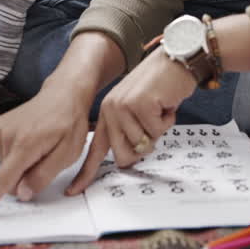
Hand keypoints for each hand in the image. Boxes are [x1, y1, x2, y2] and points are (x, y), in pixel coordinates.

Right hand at [0, 77, 90, 221]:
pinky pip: (3, 156)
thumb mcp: (68, 153)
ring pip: (5, 168)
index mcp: (25, 144)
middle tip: (45, 157)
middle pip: (7, 178)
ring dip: (21, 165)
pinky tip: (30, 140)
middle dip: (25, 177)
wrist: (62, 94)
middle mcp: (6, 136)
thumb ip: (43, 175)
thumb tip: (21, 193)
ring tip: (39, 145)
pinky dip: (16, 155)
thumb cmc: (68, 123)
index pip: (2, 180)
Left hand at [67, 48, 195, 193]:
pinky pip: (158, 132)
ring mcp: (124, 107)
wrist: (176, 58)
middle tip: (152, 125)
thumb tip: (127, 158)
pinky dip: (168, 120)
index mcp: (107, 113)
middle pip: (123, 156)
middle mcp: (111, 110)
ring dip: (158, 131)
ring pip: (143, 145)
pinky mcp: (140, 105)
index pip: (94, 149)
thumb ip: (128, 131)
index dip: (85, 173)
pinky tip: (165, 103)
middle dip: (143, 148)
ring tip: (159, 109)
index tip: (73, 191)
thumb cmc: (160, 85)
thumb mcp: (137, 108)